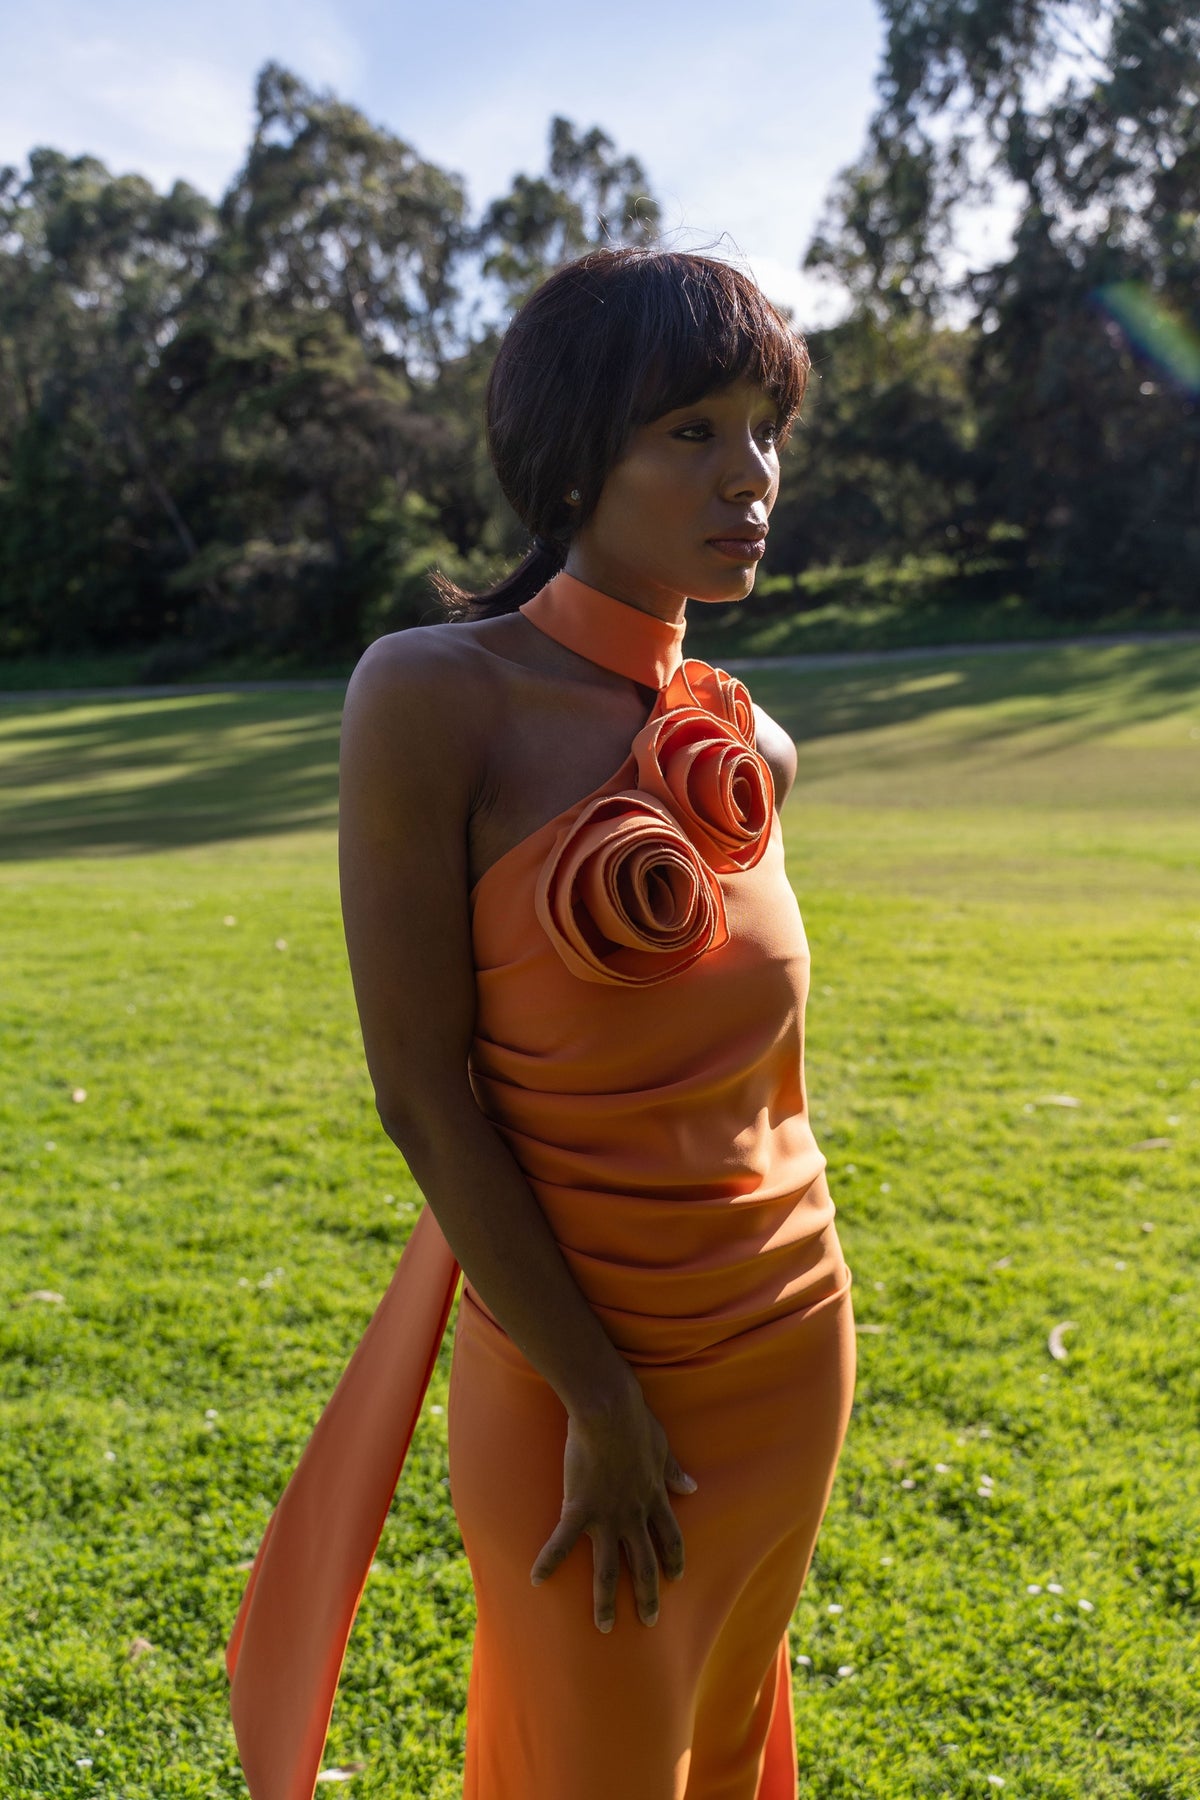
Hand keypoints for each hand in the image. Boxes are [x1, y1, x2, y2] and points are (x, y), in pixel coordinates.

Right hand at [530, 1389, 697, 1632]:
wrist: (610, 1411)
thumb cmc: (637, 1422)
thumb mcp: (662, 1448)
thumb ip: (674, 1472)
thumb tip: (692, 1487)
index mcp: (654, 1499)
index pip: (670, 1538)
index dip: (673, 1560)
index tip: (675, 1578)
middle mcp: (634, 1515)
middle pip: (644, 1564)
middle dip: (647, 1596)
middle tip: (649, 1622)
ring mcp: (607, 1516)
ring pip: (609, 1568)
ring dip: (607, 1600)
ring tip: (604, 1626)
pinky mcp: (579, 1508)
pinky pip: (562, 1542)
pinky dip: (549, 1561)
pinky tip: (536, 1579)